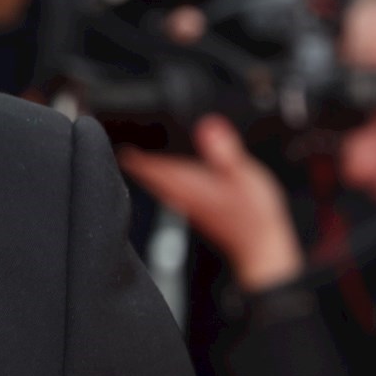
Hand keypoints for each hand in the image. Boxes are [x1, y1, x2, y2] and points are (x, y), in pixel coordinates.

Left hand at [117, 115, 304, 291]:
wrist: (262, 249)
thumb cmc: (254, 218)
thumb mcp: (244, 176)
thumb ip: (224, 152)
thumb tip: (208, 126)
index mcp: (186, 183)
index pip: (146, 164)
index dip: (129, 150)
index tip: (112, 135)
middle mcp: (180, 194)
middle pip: (146, 172)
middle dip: (133, 156)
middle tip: (118, 137)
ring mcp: (187, 202)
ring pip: (157, 180)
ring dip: (146, 166)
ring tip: (134, 150)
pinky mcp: (197, 207)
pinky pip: (172, 187)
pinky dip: (164, 175)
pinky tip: (168, 169)